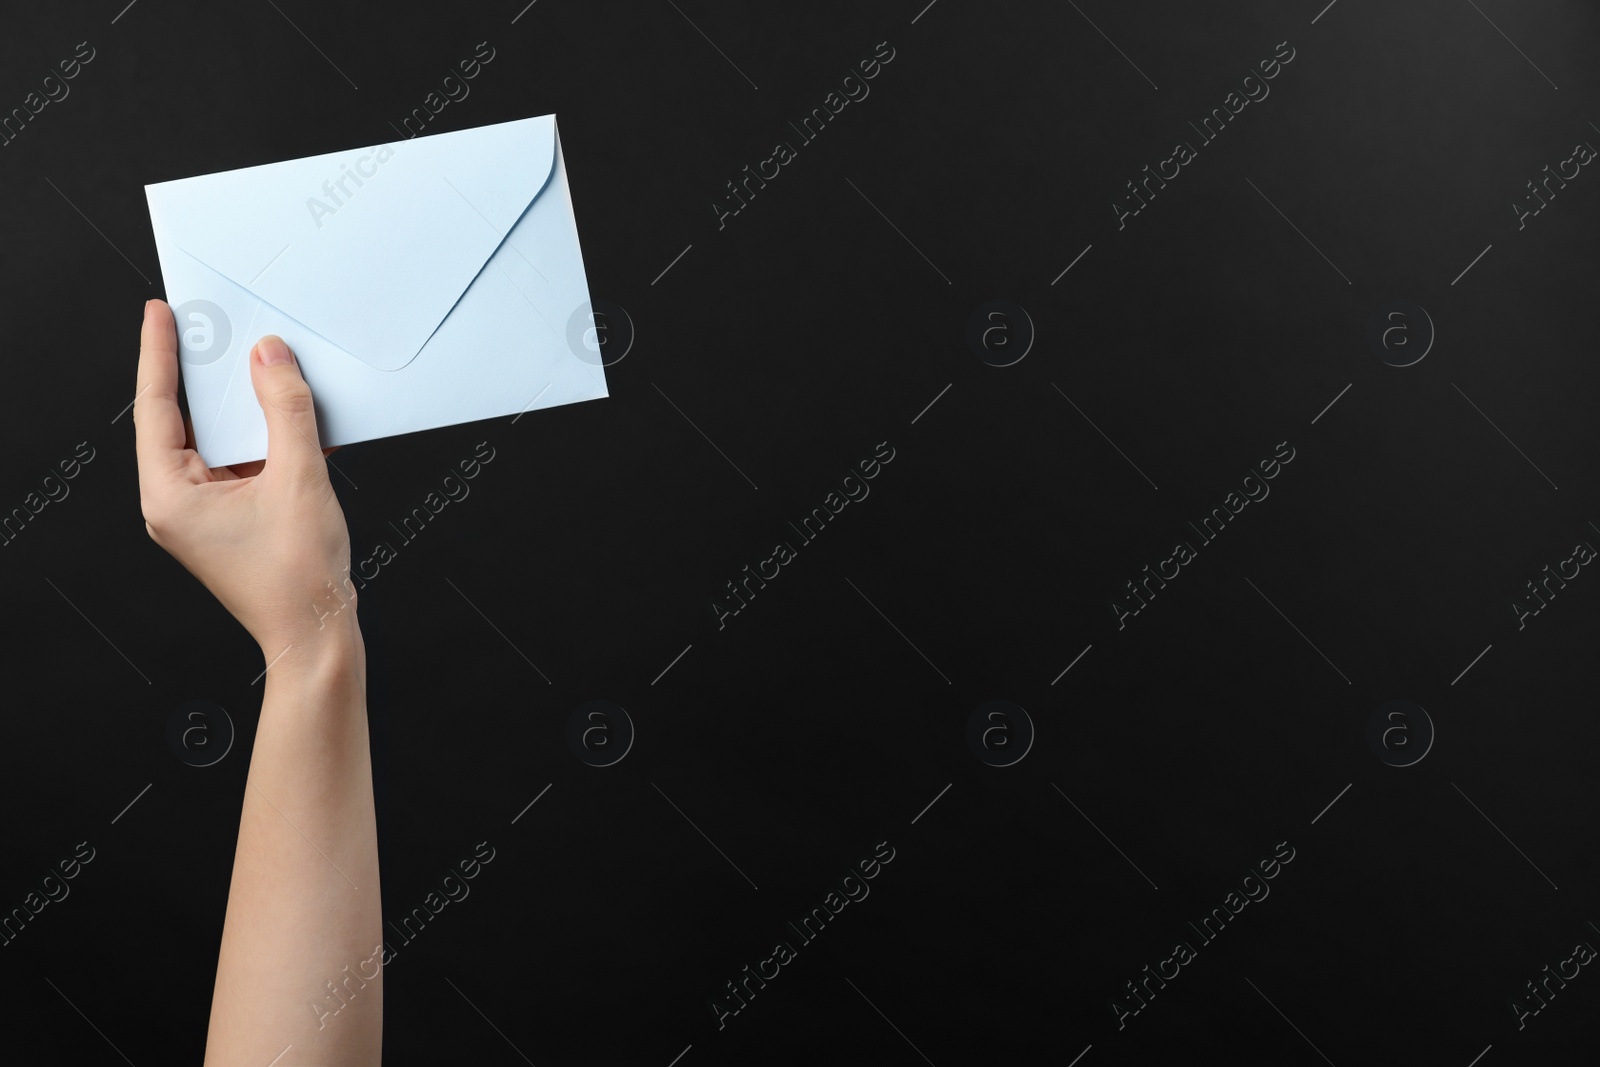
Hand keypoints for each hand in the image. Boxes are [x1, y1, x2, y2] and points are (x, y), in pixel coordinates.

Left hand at [135, 299, 356, 658]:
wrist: (317, 635)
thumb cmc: (297, 577)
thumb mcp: (298, 478)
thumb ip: (285, 409)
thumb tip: (270, 357)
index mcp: (170, 496)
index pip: (156, 408)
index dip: (160, 355)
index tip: (162, 314)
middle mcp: (177, 503)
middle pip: (184, 420)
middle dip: (205, 375)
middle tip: (215, 327)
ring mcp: (204, 513)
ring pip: (219, 441)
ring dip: (243, 408)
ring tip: (263, 366)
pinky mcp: (233, 519)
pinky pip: (244, 462)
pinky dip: (266, 438)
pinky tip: (294, 415)